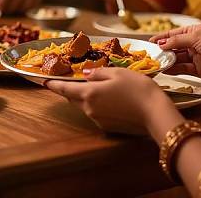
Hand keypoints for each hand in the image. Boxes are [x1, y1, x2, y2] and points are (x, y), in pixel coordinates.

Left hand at [46, 67, 176, 135]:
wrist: (155, 113)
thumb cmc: (137, 88)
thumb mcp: (117, 73)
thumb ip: (97, 72)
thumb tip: (85, 74)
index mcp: (89, 94)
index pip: (64, 89)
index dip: (53, 85)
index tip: (45, 81)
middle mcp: (89, 110)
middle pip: (74, 98)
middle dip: (72, 89)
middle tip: (75, 79)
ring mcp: (98, 121)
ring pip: (86, 106)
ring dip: (87, 97)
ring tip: (100, 86)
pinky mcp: (108, 128)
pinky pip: (97, 113)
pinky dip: (98, 105)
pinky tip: (112, 99)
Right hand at [151, 25, 200, 79]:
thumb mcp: (196, 36)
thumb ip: (177, 41)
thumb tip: (161, 44)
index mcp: (192, 32)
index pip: (172, 34)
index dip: (161, 38)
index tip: (149, 42)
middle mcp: (192, 44)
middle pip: (173, 47)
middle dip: (163, 51)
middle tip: (150, 55)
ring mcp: (195, 57)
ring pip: (177, 59)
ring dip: (167, 61)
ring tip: (156, 63)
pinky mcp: (198, 70)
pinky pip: (183, 69)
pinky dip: (174, 69)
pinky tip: (165, 69)